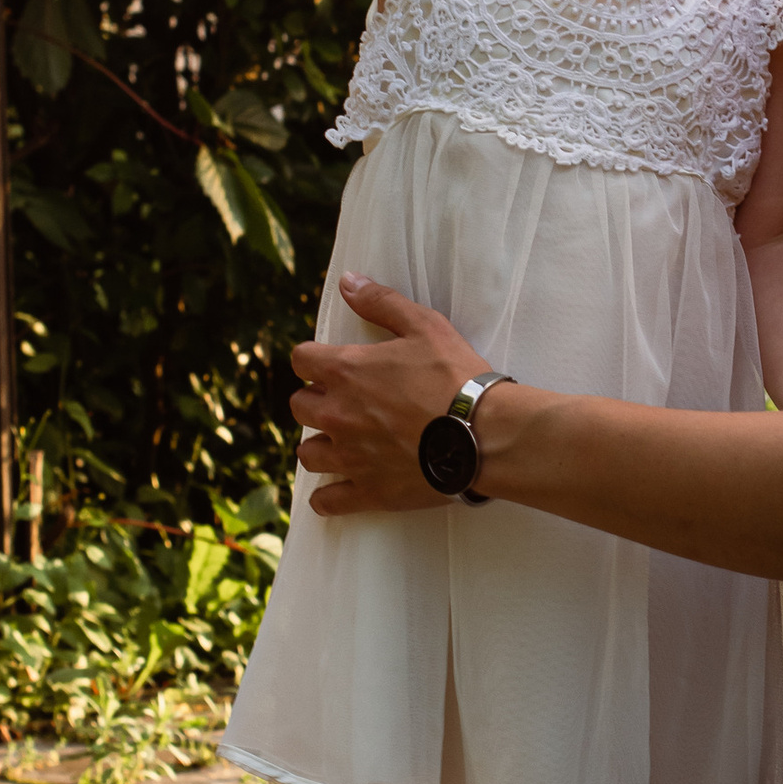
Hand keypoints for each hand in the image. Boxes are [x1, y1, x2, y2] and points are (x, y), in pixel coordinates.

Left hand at [291, 274, 487, 512]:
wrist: (482, 434)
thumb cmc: (456, 375)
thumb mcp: (424, 325)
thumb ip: (381, 302)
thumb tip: (348, 281)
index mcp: (346, 372)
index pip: (301, 360)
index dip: (312, 359)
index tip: (328, 363)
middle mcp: (338, 415)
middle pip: (300, 407)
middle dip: (315, 401)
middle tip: (341, 401)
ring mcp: (351, 457)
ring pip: (309, 454)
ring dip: (320, 446)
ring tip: (340, 443)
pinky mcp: (369, 491)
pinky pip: (329, 502)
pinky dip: (328, 498)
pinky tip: (335, 491)